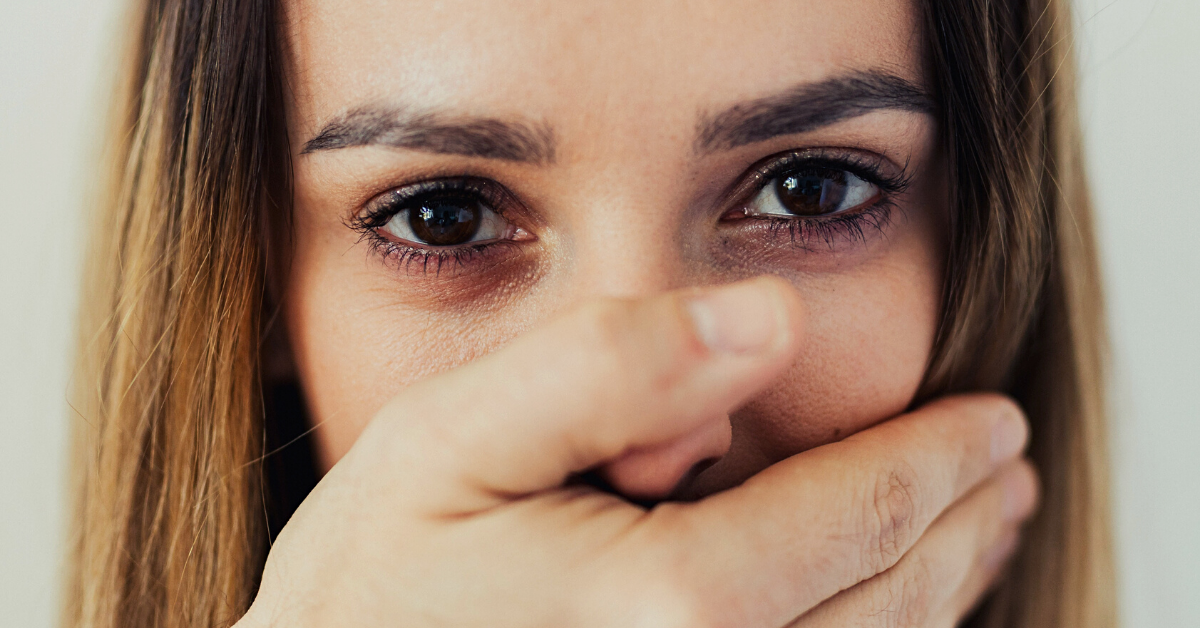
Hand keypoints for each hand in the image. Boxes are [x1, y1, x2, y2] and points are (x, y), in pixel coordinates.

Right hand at [238, 277, 1036, 627]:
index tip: (991, 422)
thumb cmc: (366, 592)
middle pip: (896, 601)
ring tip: (975, 536)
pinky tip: (887, 616)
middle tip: (1002, 472)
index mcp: (672, 605)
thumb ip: (607, 369)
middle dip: (963, 525)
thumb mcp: (451, 442)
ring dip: (944, 593)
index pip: (860, 511)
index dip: (939, 456)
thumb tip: (764, 320)